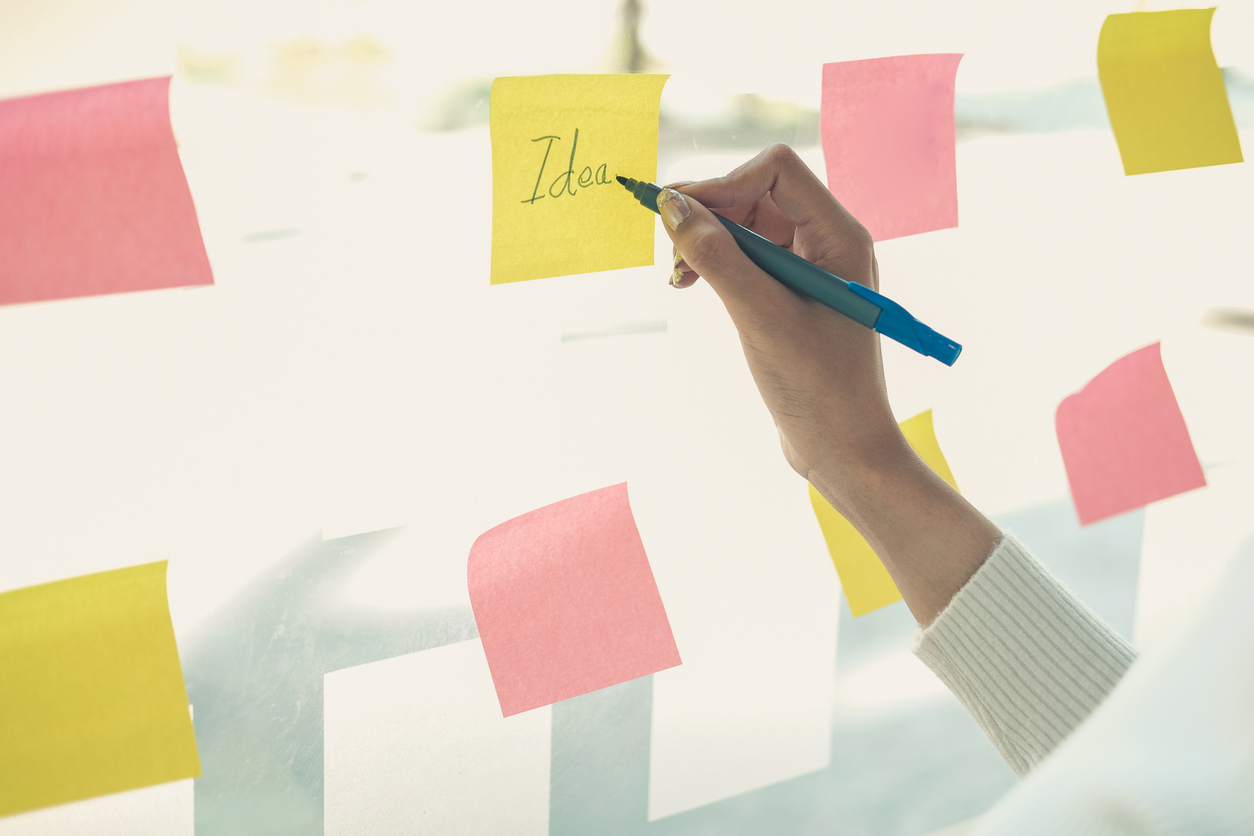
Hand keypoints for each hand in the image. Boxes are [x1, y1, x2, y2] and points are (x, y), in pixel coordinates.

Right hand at [659, 144, 901, 502]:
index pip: (775, 172)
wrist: (843, 450)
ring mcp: (811, 269)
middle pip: (757, 194)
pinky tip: (690, 284)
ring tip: (677, 276)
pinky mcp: (792, 295)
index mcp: (839, 237)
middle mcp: (829, 243)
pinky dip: (716, 264)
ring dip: (708, 240)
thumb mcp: (760, 317)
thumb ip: (717, 257)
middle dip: (710, 213)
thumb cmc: (817, 387)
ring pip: (747, 226)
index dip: (722, 183)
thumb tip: (672, 206)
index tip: (676, 214)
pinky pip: (748, 258)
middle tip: (669, 250)